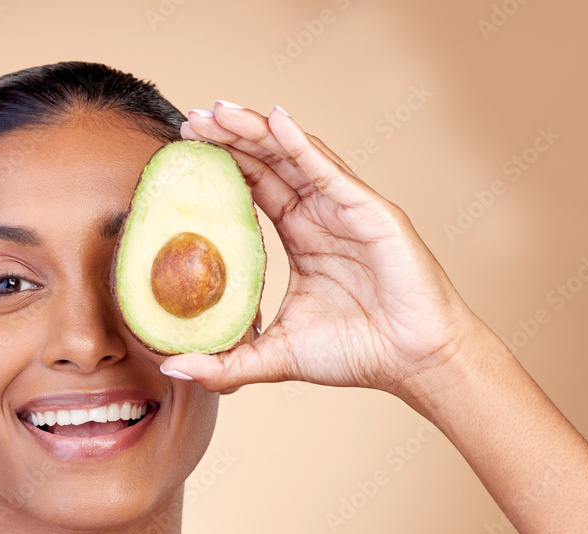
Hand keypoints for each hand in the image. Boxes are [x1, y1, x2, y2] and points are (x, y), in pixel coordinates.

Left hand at [159, 102, 479, 398]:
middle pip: (269, 163)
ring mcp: (347, 210)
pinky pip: (331, 172)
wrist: (414, 363)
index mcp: (301, 236)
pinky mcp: (371, 213)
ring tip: (218, 112)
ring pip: (295, 157)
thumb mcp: (274, 356)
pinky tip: (275, 121)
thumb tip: (172, 368)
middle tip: (190, 120)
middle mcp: (321, 215)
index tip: (183, 151)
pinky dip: (303, 145)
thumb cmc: (356, 353)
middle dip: (231, 138)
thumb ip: (224, 363)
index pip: (254, 187)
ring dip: (256, 131)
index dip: (223, 166)